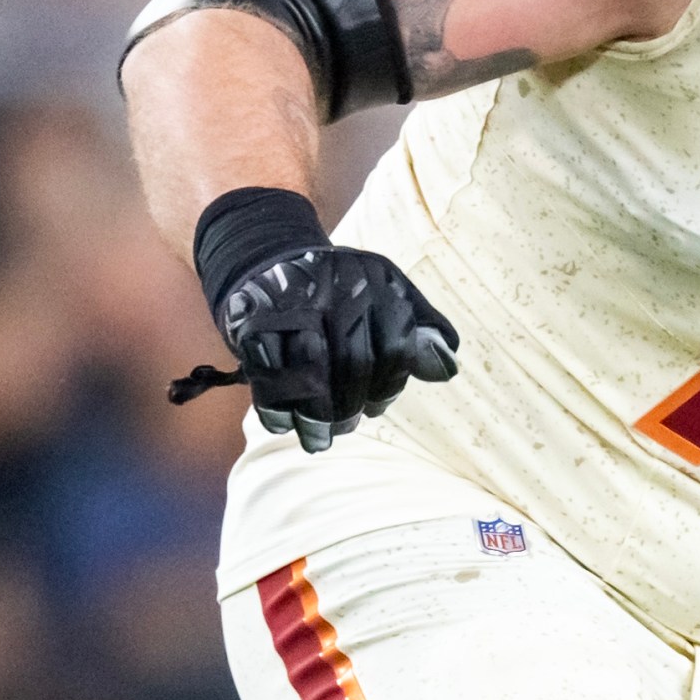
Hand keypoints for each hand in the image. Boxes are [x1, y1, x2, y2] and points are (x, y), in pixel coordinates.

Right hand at [203, 242, 459, 452]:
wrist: (270, 260)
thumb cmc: (342, 294)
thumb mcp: (389, 298)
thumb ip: (421, 331)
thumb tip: (446, 368)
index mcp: (379, 281)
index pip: (396, 346)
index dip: (388, 386)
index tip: (376, 407)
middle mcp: (338, 285)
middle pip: (352, 361)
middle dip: (349, 406)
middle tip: (344, 429)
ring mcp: (294, 300)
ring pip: (310, 369)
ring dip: (314, 415)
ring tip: (317, 439)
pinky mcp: (252, 316)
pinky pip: (267, 369)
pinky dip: (275, 404)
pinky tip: (284, 424)